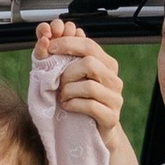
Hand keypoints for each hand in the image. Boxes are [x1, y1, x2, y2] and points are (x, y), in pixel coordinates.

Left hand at [36, 18, 124, 138]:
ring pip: (89, 85)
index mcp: (107, 64)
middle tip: (59, 83)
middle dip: (67, 72)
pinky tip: (68, 107)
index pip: (89, 45)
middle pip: (90, 63)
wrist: (95, 132)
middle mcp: (114, 79)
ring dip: (68, 91)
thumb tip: (54, 33)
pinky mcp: (111, 117)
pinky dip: (73, 105)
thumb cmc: (81, 100)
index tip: (49, 47)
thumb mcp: (73, 77)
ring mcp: (115, 98)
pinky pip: (91, 106)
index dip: (67, 43)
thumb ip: (66, 56)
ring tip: (63, 97)